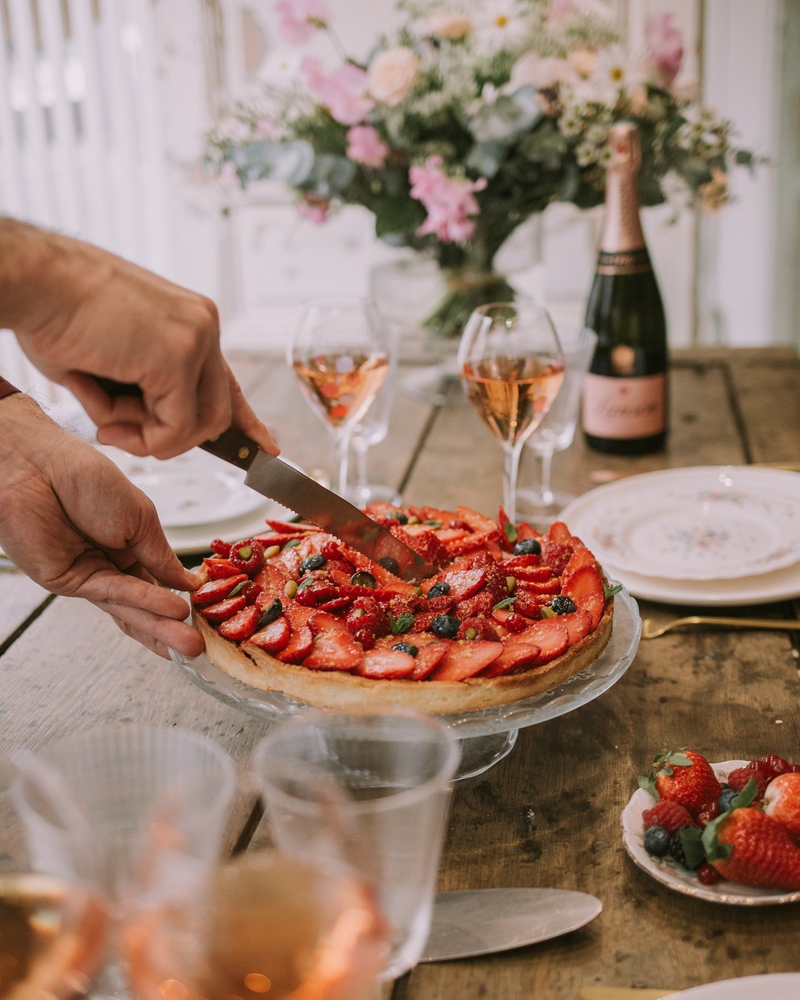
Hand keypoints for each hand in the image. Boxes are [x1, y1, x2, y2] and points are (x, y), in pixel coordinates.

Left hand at [0, 395, 203, 658]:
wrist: (39, 466)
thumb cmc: (87, 479)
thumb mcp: (141, 517)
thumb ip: (161, 555)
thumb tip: (189, 583)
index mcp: (128, 544)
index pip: (158, 582)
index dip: (182, 600)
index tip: (208, 618)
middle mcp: (109, 564)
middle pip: (145, 603)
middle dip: (174, 627)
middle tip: (201, 647)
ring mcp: (88, 576)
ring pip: (130, 607)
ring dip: (162, 627)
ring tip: (191, 646)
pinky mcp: (67, 582)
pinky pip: (113, 593)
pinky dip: (145, 602)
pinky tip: (172, 610)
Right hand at [1, 219, 278, 459]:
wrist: (32, 281)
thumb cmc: (53, 315)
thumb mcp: (110, 360)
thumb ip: (141, 391)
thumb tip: (149, 429)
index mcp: (191, 322)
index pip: (228, 381)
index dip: (246, 421)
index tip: (267, 446)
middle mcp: (203, 326)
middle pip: (217, 413)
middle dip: (168, 437)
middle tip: (117, 430)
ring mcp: (196, 339)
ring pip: (199, 426)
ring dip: (147, 438)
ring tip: (104, 417)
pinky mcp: (178, 357)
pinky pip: (175, 428)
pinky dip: (138, 436)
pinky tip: (103, 412)